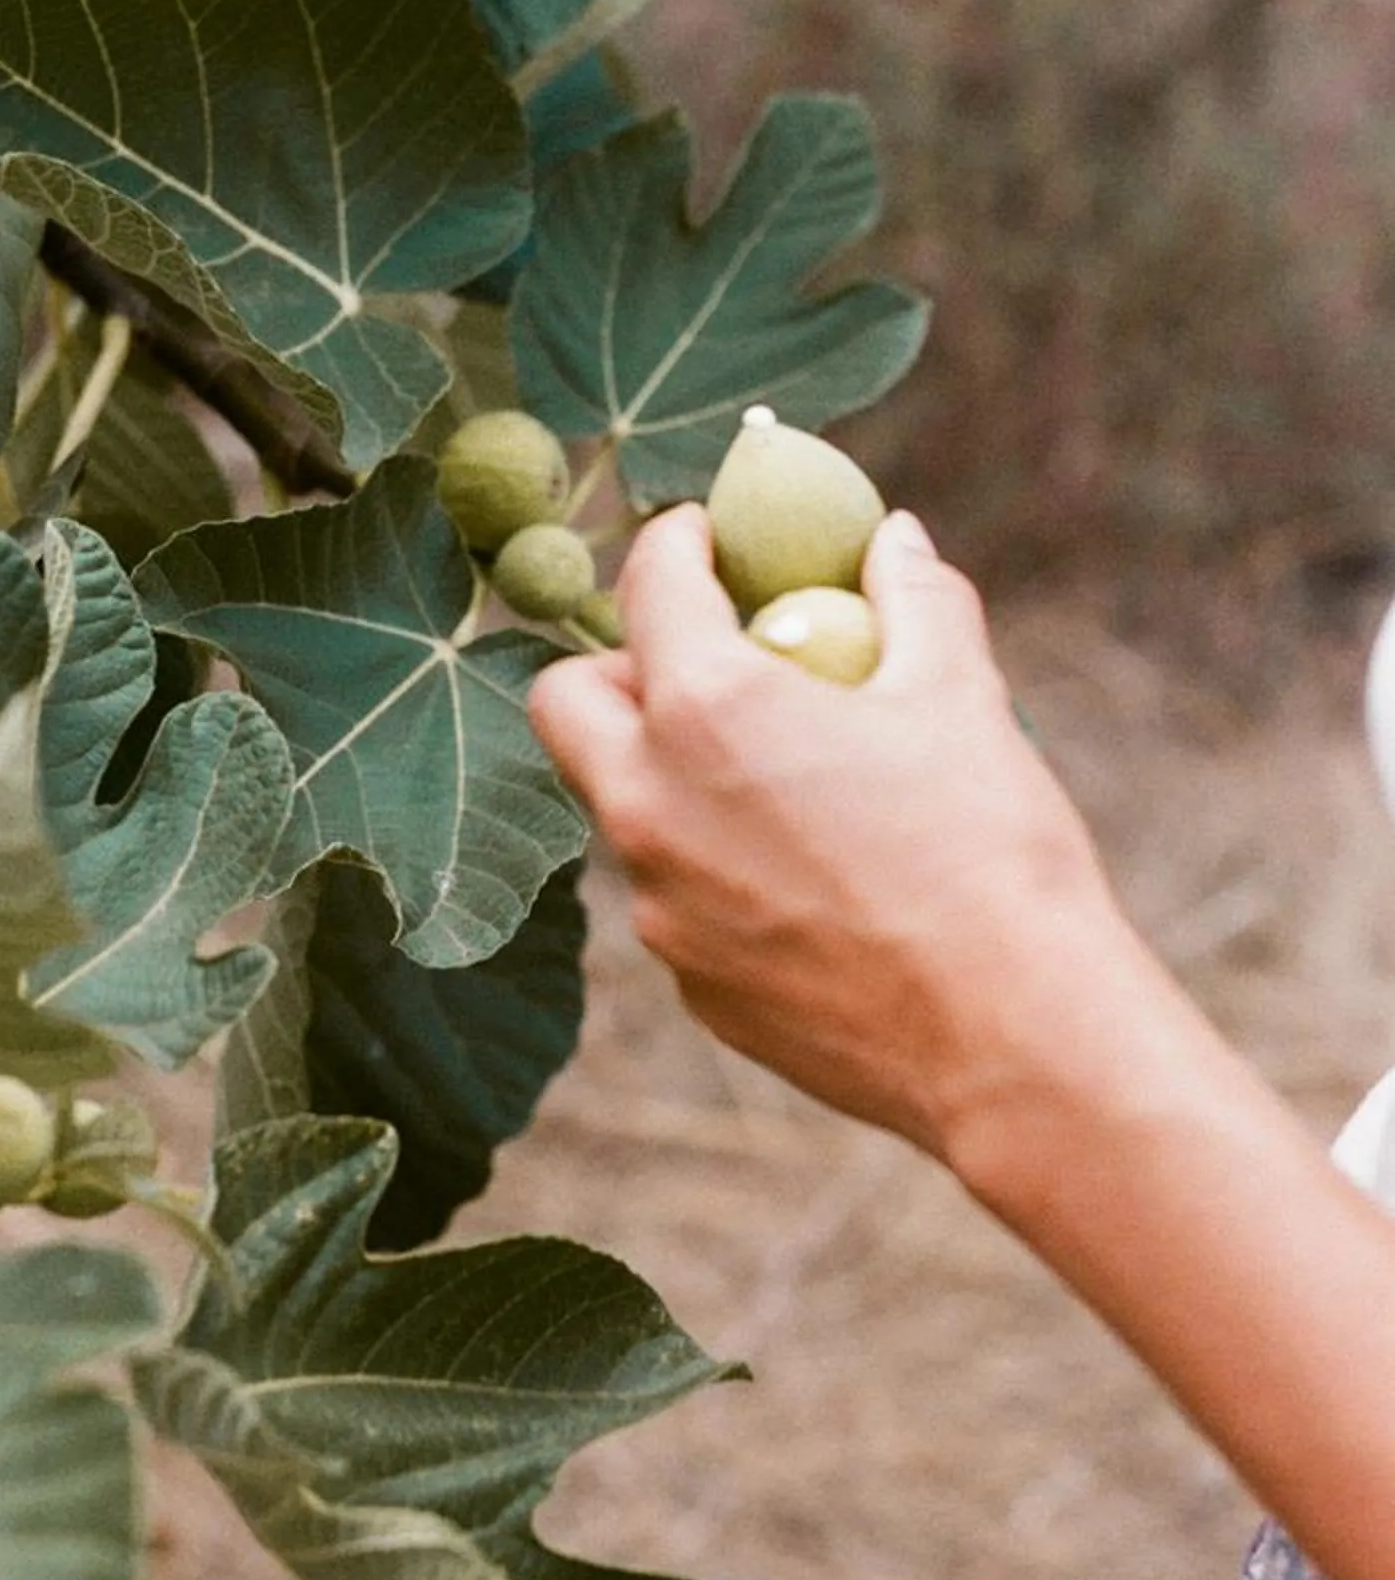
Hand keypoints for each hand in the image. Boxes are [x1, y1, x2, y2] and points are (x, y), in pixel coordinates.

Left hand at [529, 505, 1138, 1161]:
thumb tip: (892, 538)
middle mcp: (648, 805)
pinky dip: (715, 865)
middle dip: (618, 665)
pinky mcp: (691, 983)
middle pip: (568, 701)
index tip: (710, 538)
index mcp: (705, 710)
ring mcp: (659, 907)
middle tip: (706, 661)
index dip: (676, 542)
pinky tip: (811, 876)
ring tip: (777, 773)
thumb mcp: (959, 694)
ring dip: (669, 772)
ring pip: (622, 808)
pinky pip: (676, 897)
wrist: (1012, 1041)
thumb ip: (915, 596)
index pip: (647, 585)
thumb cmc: (988, 851)